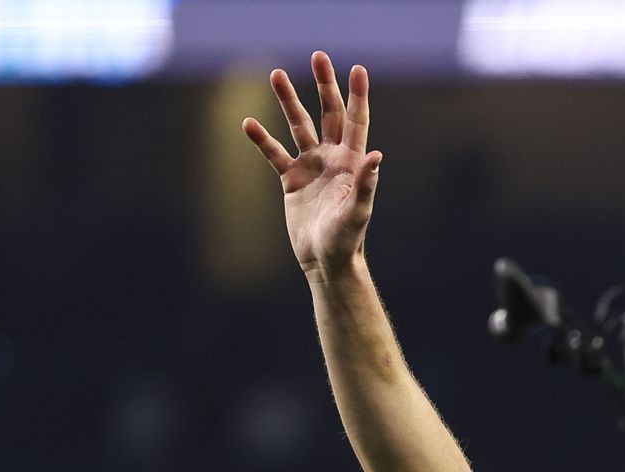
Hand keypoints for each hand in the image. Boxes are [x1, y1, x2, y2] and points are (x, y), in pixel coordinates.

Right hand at [244, 52, 379, 280]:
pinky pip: (274, 154)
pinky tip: (248, 123)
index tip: (357, 69)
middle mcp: (332, 158)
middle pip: (327, 113)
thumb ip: (366, 184)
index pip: (356, 121)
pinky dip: (262, 139)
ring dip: (288, 101)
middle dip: (324, 85)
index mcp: (352, 162)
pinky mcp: (291, 180)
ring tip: (275, 74)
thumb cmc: (346, 240)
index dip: (357, 96)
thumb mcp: (358, 212)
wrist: (325, 262)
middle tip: (318, 57)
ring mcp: (311, 167)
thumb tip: (377, 156)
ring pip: (297, 126)